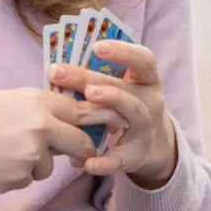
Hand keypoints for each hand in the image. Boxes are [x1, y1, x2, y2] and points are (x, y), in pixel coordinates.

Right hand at [0, 88, 117, 193]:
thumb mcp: (13, 100)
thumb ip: (44, 109)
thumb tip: (75, 119)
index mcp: (39, 101)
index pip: (83, 111)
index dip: (100, 119)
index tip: (114, 124)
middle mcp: (40, 127)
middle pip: (80, 143)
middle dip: (82, 150)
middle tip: (80, 154)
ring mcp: (30, 155)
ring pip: (48, 166)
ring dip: (34, 164)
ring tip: (3, 151)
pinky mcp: (17, 178)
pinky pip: (26, 179)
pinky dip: (14, 175)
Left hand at [49, 41, 177, 188]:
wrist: (155, 146)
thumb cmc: (129, 108)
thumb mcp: (125, 90)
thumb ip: (100, 80)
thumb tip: (56, 70)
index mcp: (147, 81)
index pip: (143, 60)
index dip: (123, 52)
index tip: (96, 46)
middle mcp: (150, 101)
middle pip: (124, 86)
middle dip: (91, 78)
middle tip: (59, 72)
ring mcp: (146, 127)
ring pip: (132, 111)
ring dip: (110, 101)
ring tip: (87, 96)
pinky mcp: (137, 154)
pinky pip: (121, 157)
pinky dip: (105, 161)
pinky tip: (87, 164)